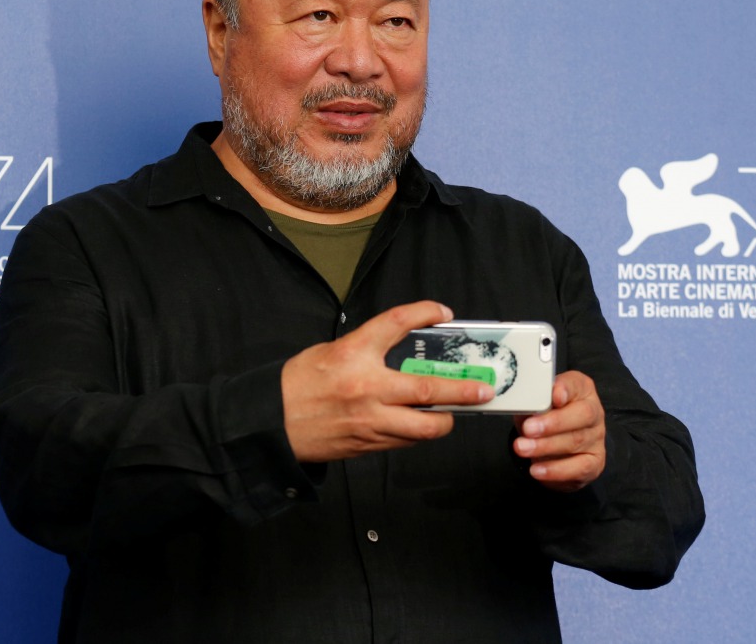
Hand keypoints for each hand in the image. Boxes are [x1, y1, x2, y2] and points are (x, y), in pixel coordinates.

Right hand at [281, 301, 495, 462]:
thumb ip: (366, 348)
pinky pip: (406, 441)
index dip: (424, 312)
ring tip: (453, 413)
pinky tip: (421, 425)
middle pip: (427, 388)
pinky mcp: (368, 444)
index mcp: (353, 353)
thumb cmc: (298, 383)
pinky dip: (419, 433)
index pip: (396, 323)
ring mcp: (369, 420)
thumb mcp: (331, 351)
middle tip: (483, 389)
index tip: (442, 312)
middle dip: (462, 390)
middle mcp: (366, 387)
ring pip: (424, 426)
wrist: (272, 422)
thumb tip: (402, 348)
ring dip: (445, 420)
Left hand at [512, 370, 605, 491]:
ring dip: (546, 446)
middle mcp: (594, 412)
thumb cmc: (543, 420)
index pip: (577, 383)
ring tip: (522, 448)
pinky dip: (556, 470)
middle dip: (553, 422)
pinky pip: (579, 467)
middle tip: (529, 428)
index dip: (566, 388)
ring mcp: (596, 438)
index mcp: (581, 390)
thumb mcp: (533, 407)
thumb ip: (530, 404)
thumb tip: (520, 406)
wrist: (554, 450)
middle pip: (583, 414)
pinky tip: (537, 470)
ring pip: (576, 441)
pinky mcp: (595, 462)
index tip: (553, 395)